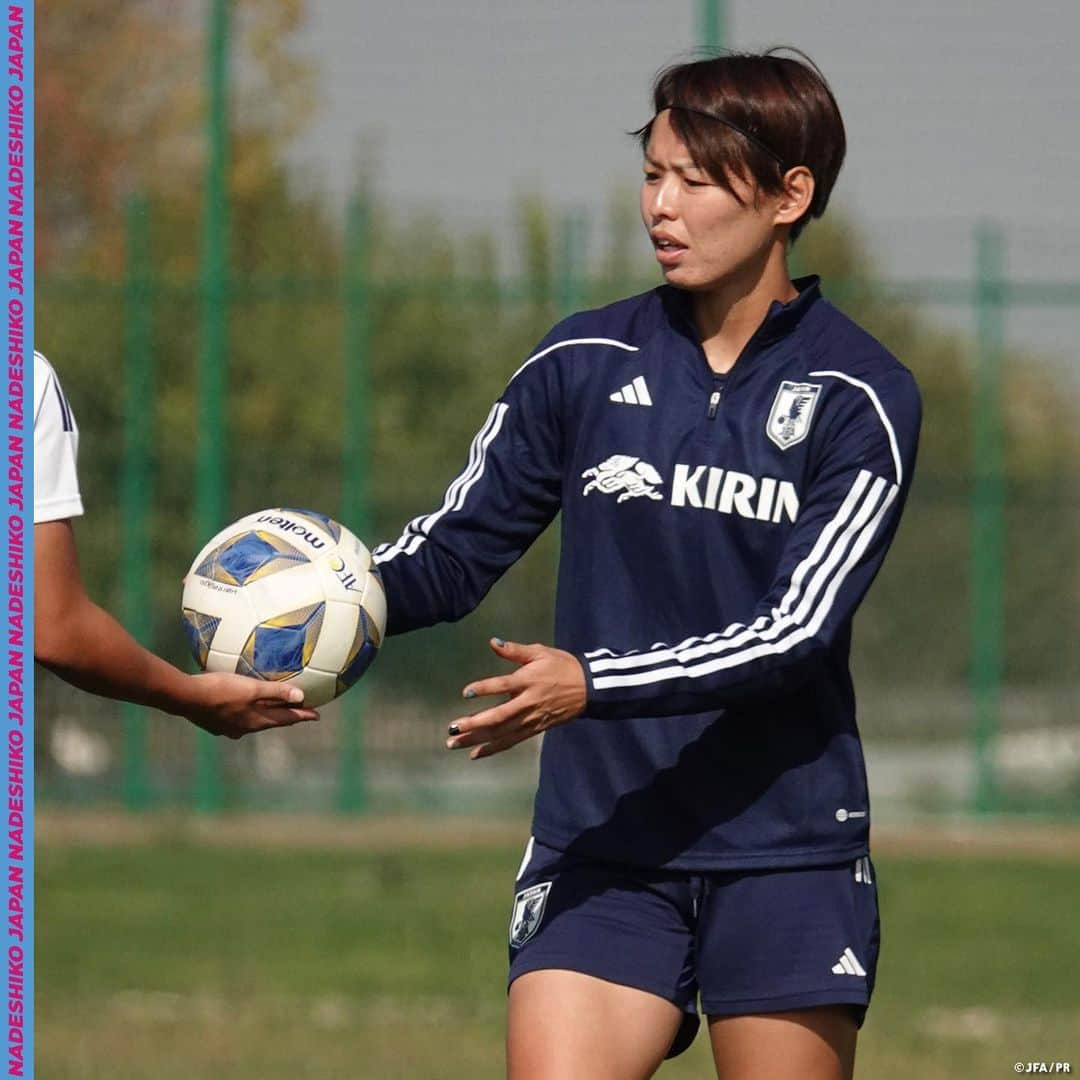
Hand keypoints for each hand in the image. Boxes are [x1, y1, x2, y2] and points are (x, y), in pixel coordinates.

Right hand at [182, 672, 319, 738]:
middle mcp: (245, 728)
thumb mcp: (251, 688)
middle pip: (271, 721)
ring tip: (271, 711)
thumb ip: (276, 691)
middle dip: (286, 716)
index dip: (302, 715)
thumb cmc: (220, 689)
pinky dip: (245, 714)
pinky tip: (239, 711)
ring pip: (253, 722)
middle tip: (299, 712)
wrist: (184, 698)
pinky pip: (236, 720)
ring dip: (265, 716)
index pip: (286, 718)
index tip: (317, 716)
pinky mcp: (214, 723)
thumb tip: (301, 697)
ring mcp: (228, 728)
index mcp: (256, 721)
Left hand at [446, 638, 585, 758]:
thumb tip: (493, 642)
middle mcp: (528, 702)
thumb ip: (515, 650)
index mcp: (529, 680)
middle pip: (499, 716)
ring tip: (454, 744)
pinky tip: (476, 754)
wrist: (589, 688)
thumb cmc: (562, 666)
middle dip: (474, 724)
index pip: (503, 685)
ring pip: (502, 733)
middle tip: (452, 728)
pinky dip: (493, 748)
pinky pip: (512, 741)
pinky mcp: (535, 729)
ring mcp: (531, 719)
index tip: (466, 693)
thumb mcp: (540, 652)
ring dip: (477, 739)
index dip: (485, 688)